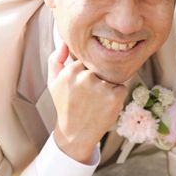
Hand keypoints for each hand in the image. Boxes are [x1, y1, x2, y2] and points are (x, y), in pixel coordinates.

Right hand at [48, 43, 127, 162]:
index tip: (81, 87)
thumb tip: (64, 42)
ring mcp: (101, 87)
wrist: (75, 133)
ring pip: (111, 76)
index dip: (86, 73)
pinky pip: (121, 87)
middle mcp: (86, 77)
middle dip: (98, 78)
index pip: (86, 60)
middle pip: (100, 67)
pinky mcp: (115, 97)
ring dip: (108, 86)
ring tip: (96, 101)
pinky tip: (105, 105)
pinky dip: (117, 95)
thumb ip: (55, 60)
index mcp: (70, 71)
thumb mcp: (54, 82)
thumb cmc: (65, 105)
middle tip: (89, 96)